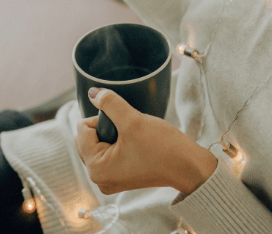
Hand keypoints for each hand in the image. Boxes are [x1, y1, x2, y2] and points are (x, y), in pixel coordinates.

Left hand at [75, 88, 217, 195]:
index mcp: (96, 169)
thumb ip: (110, 103)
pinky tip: (136, 145)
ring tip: (134, 139)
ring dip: (113, 135)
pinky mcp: (120, 177)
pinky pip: (108, 153)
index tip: (125, 125)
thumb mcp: (134, 120)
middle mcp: (98, 179)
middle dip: (106, 128)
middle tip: (129, 132)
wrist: (189, 167)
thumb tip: (92, 92)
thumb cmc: (164, 148)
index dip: (103, 119)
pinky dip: (119, 144)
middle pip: (87, 138)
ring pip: (98, 144)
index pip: (82, 130)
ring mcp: (109, 180)